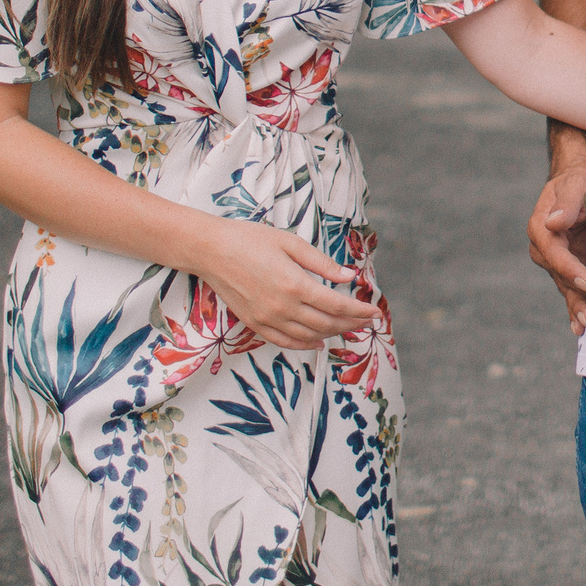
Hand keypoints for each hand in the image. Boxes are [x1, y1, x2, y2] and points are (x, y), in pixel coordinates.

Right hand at [194, 220, 380, 351]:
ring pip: (308, 336)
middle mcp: (283, 307)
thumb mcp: (291, 243)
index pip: (337, 305)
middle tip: (366, 322)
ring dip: (332, 335)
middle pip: (326, 323)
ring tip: (348, 330)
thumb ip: (321, 263)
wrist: (211, 251)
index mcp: (296, 284)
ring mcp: (268, 319)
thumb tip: (349, 275)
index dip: (359, 310)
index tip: (374, 312)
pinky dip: (305, 345)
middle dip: (351, 324)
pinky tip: (317, 343)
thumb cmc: (250, 240)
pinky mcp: (254, 324)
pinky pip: (285, 342)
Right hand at [527, 163, 585, 333]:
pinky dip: (576, 307)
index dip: (570, 269)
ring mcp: (556, 261)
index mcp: (541, 228)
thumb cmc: (578, 181)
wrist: (580, 185)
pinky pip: (572, 289)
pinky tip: (579, 326)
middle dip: (579, 293)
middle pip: (560, 275)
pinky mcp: (569, 268)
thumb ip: (567, 202)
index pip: (554, 253)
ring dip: (578, 305)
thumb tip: (554, 222)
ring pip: (566, 287)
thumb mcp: (576, 183)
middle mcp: (544, 248)